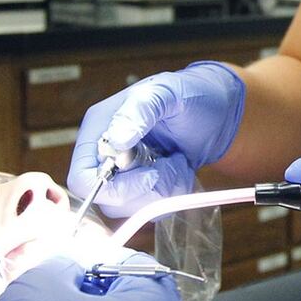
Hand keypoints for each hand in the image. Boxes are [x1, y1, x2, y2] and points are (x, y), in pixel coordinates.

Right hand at [67, 62, 244, 215]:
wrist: (218, 113)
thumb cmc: (191, 94)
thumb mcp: (168, 93)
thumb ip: (140, 110)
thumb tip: (116, 140)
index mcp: (99, 128)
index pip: (82, 177)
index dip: (110, 188)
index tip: (149, 176)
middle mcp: (105, 153)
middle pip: (105, 199)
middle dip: (144, 190)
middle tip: (172, 167)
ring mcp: (123, 173)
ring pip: (129, 207)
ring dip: (161, 192)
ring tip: (178, 163)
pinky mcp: (142, 187)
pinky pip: (148, 208)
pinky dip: (170, 195)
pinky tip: (180, 171)